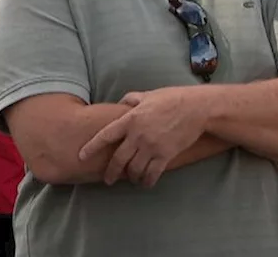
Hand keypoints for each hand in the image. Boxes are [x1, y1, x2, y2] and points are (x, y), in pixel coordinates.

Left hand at [77, 87, 210, 187]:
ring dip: (130, 177)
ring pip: (134, 170)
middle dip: (110, 173)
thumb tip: (122, 102)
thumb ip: (132, 99)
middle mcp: (138, 135)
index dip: (91, 147)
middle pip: (118, 159)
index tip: (81, 156)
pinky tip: (146, 183)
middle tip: (107, 180)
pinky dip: (147, 181)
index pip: (105, 136)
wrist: (197, 108)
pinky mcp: (165, 155)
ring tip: (131, 179)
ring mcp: (151, 147)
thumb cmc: (173, 98)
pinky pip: (152, 174)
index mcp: (131, 119)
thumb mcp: (149, 95)